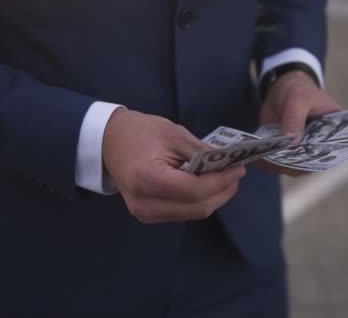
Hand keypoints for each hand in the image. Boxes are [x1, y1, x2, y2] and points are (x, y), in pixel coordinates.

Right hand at [103, 109, 246, 222]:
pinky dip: (200, 200)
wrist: (108, 142)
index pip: (194, 190)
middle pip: (198, 207)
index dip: (221, 181)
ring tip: (226, 178)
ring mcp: (146, 214)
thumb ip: (201, 152)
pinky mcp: (148, 216)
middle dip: (222, 191)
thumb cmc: (139, 132)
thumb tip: (228, 164)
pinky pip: (183, 212)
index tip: (239, 168)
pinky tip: (208, 185)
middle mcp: (145, 204)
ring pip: (193, 213)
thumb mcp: (173, 133)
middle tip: (236, 173)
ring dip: (214, 197)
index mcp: (147, 179)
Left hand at [256, 70, 342, 176]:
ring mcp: (301, 150)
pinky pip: (278, 161)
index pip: (331, 150)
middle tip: (277, 161)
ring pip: (292, 165)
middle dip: (294, 164)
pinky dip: (267, 161)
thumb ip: (295, 120)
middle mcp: (320, 146)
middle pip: (310, 162)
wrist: (281, 88)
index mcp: (334, 132)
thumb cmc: (298, 90)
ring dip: (277, 165)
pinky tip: (255, 158)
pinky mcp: (285, 151)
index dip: (320, 158)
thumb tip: (292, 145)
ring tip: (262, 159)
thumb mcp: (297, 100)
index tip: (305, 162)